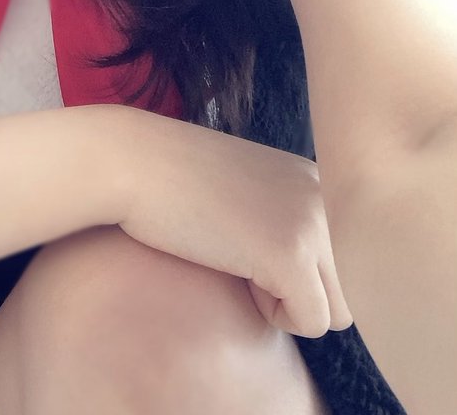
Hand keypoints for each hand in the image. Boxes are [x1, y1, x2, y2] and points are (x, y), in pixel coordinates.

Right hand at [109, 107, 353, 338]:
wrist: (133, 162)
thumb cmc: (177, 180)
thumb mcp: (252, 189)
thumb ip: (292, 218)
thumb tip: (319, 277)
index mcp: (321, 179)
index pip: (346, 258)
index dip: (300, 269)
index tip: (251, 240)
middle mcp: (328, 196)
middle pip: (351, 289)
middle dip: (301, 292)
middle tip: (246, 257)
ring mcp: (313, 223)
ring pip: (340, 312)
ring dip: (290, 305)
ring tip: (242, 264)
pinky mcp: (289, 253)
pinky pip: (310, 322)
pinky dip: (272, 314)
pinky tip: (236, 272)